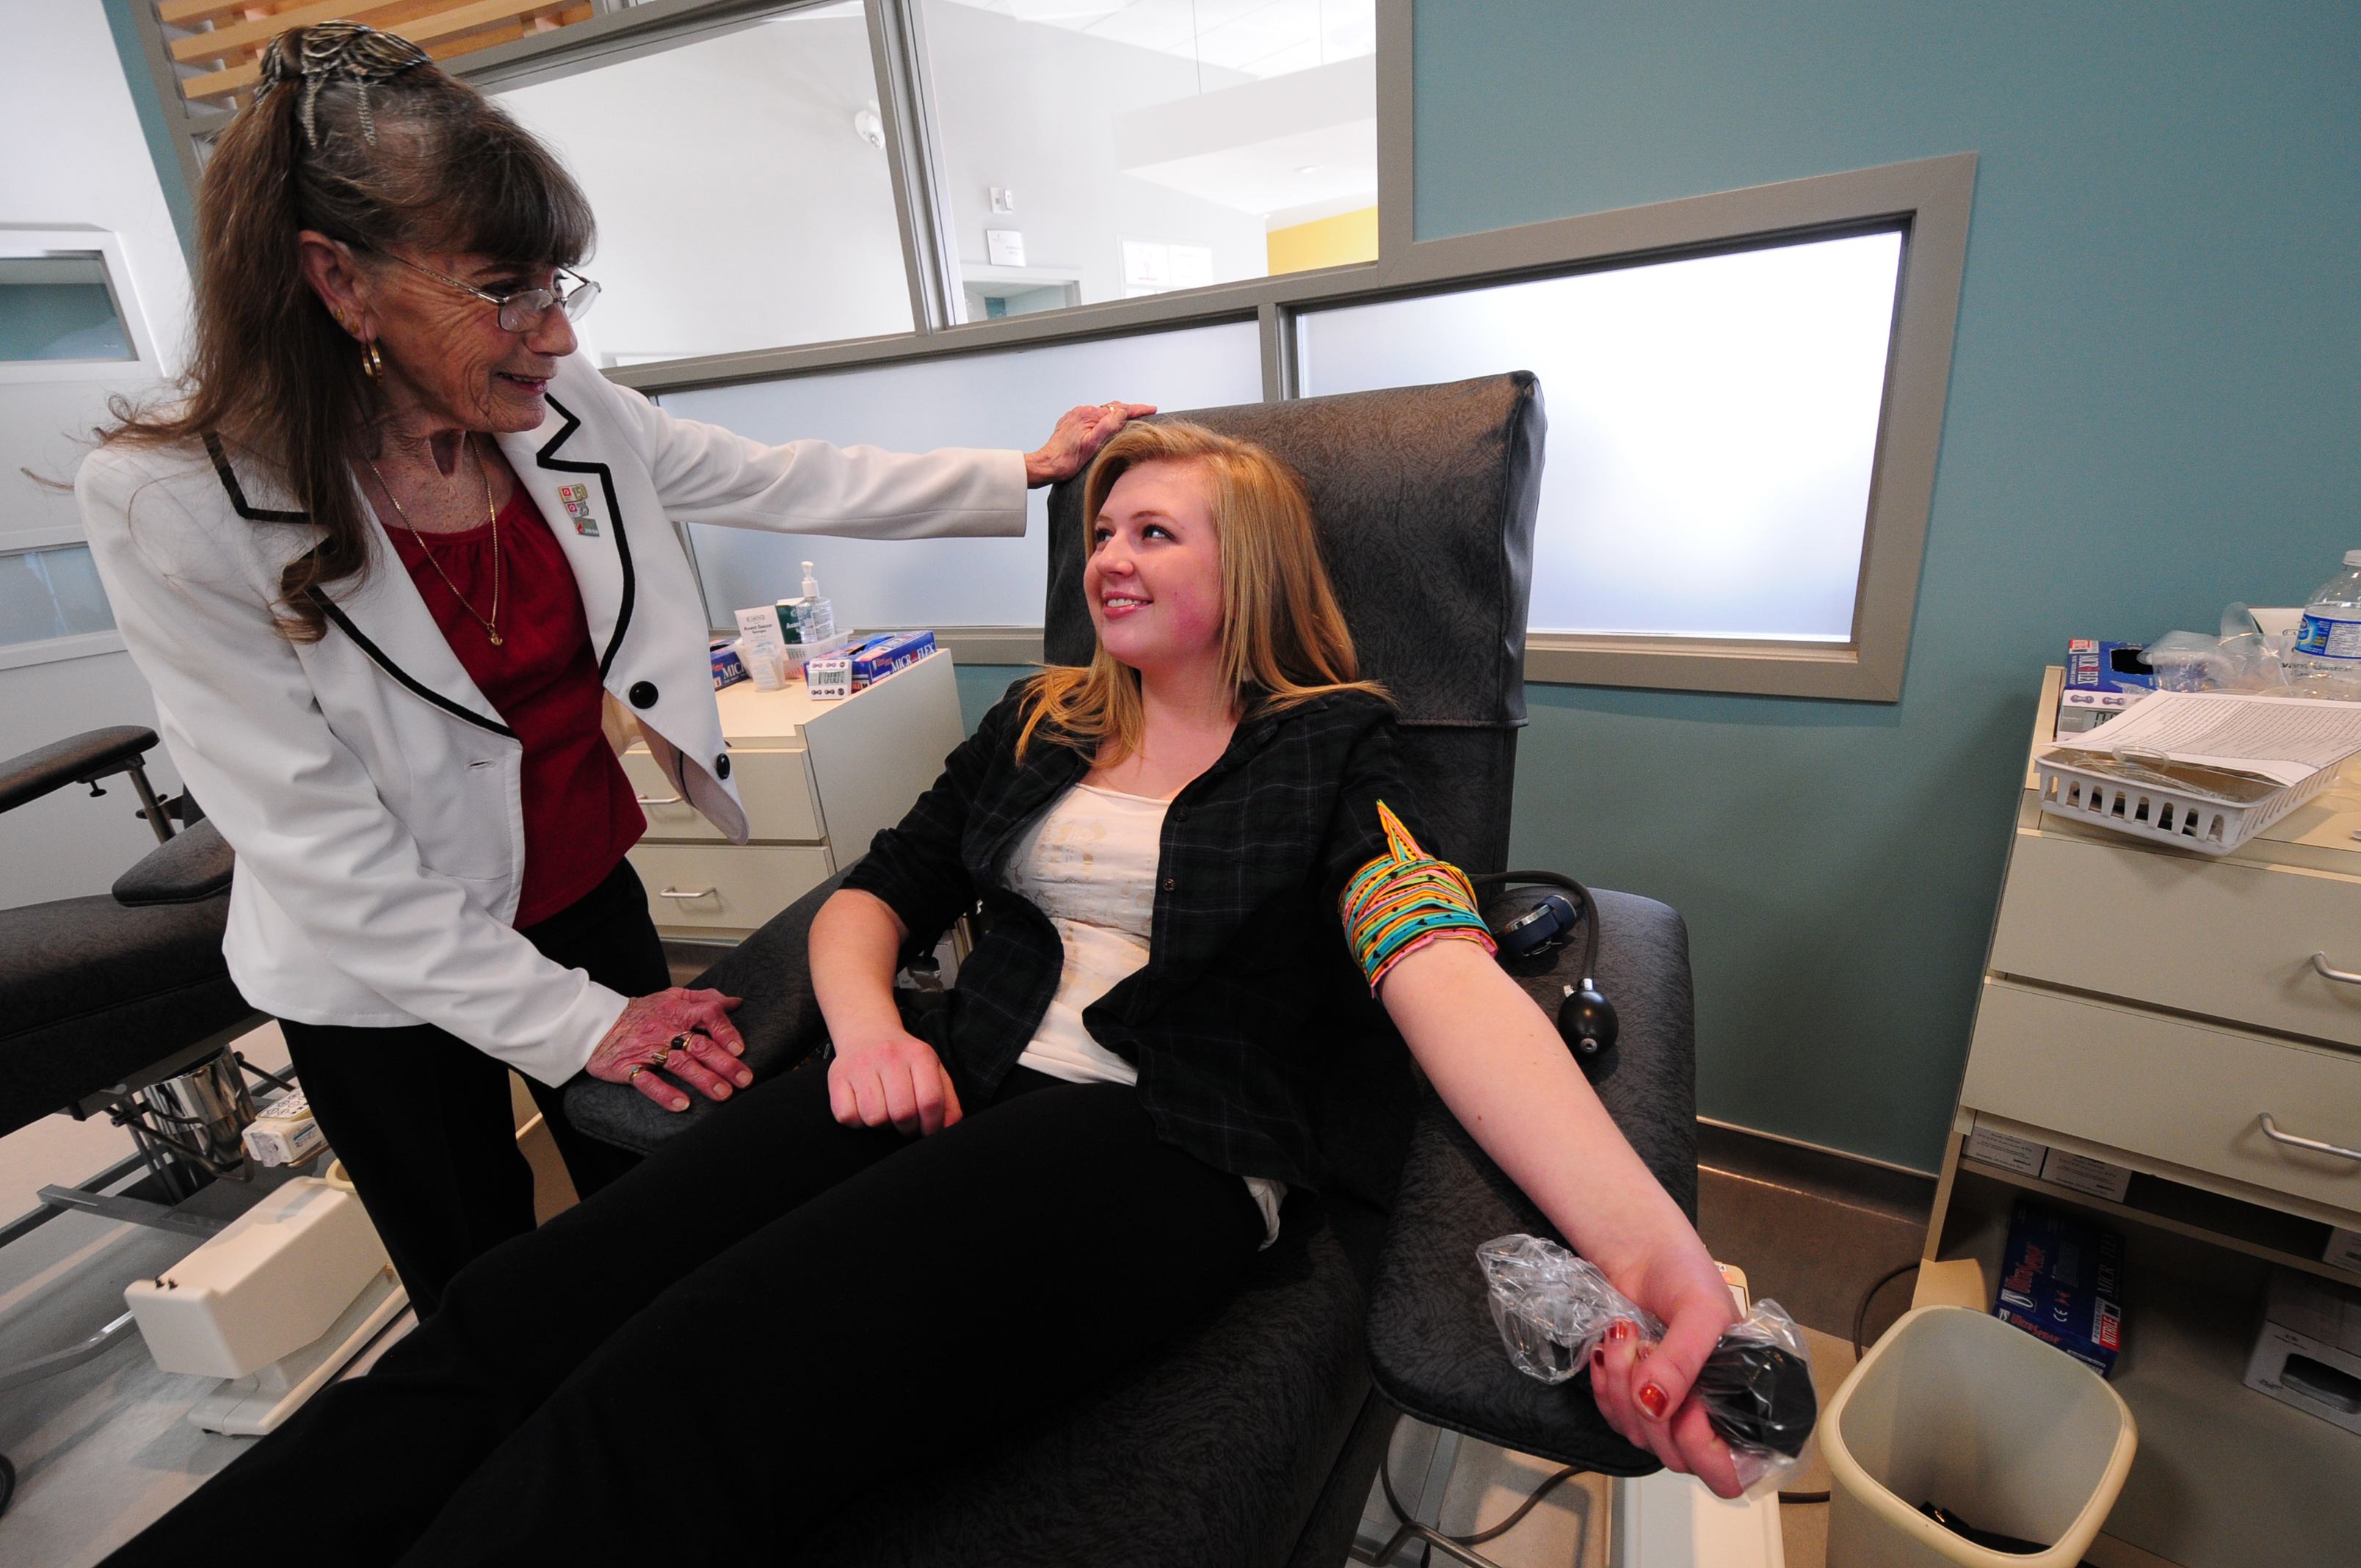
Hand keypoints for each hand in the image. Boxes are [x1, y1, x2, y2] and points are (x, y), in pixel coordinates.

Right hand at [585, 988, 751, 1111]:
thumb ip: (705, 998)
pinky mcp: (630, 1067)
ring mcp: (648, 1050)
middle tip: (744, 1078)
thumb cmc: (641, 1012)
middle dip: (724, 1063)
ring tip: (723, 1093)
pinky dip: (664, 1093)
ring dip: (703, 1079)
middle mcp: (666, 1030)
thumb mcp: (672, 997)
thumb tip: (735, 1002)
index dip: (726, 1031)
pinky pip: (648, 1082)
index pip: (708, 1014)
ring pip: (679, 1064)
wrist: (597, 1022)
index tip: (740, 1048)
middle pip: (699, 1045)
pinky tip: (682, 1104)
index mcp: (678, 1011)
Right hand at [826, 1028, 962, 1135]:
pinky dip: (857, 1121)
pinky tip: (864, 1106)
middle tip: (906, 1122)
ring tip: (884, 1110)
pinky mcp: (837, 1077)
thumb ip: (947, 1099)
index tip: (928, 1131)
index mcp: (919, 1055)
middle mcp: (889, 1056)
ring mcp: (861, 1065)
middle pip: (903, 1113)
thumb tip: (949, 1128)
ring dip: (882, 1124)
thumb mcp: (932, 1069)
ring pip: (875, 1118)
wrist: (867, 1032)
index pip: (931, 1101)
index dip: (932, 1126)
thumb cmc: (903, 1060)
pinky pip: (848, 1117)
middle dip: (907, 1128)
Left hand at [1024, 401, 1155, 485]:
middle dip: (1127, 411)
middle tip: (1144, 413)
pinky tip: (1105, 428)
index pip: (1119, 409)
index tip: (1152, 408)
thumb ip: (1108, 425)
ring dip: (1113, 416)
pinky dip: (1101, 421)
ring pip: (1101, 414)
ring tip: (1128, 421)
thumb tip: (1122, 412)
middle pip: (1111, 409)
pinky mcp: (1070, 423)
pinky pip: (1091, 418)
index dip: (1138, 409)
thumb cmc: (1067, 459)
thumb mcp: (1092, 444)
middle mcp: (1082, 411)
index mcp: (1090, 415)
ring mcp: (1075, 417)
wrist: (1047, 465)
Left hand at [1589, 1246, 1745, 1497]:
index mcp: (1740, 1402)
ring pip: (1639, 1438)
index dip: (1703, 1449)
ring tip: (1626, 1334)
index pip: (1729, 1471)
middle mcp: (1705, 1414)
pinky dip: (1605, 1386)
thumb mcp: (1700, 1311)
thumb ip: (1684, 1360)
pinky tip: (1610, 1348)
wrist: (1641, 1251)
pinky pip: (1612, 1417)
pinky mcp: (1629, 1397)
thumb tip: (1656, 1408)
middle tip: (1647, 1349)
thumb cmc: (1685, 1275)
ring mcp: (1665, 1408)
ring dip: (1622, 1388)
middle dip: (1651, 1409)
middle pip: (1675, 1458)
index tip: (1686, 1406)